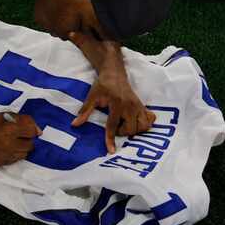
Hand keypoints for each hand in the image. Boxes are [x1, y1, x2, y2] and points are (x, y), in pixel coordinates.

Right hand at [0, 112, 41, 166]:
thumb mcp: (5, 115)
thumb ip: (24, 121)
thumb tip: (39, 131)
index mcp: (8, 130)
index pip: (32, 132)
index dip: (31, 129)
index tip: (27, 128)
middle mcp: (7, 145)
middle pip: (30, 145)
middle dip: (26, 139)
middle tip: (18, 134)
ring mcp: (3, 155)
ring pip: (24, 154)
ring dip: (21, 147)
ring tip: (12, 141)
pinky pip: (14, 160)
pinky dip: (13, 154)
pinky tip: (6, 147)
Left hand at [68, 32, 155, 153]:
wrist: (114, 73)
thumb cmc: (102, 85)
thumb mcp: (92, 96)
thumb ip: (84, 111)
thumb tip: (75, 124)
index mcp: (117, 104)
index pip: (113, 125)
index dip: (111, 139)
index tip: (112, 151)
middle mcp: (130, 106)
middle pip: (131, 129)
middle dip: (122, 132)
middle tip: (115, 126)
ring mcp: (138, 106)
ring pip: (143, 126)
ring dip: (134, 130)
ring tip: (125, 125)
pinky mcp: (142, 106)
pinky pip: (150, 119)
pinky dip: (145, 124)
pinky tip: (136, 122)